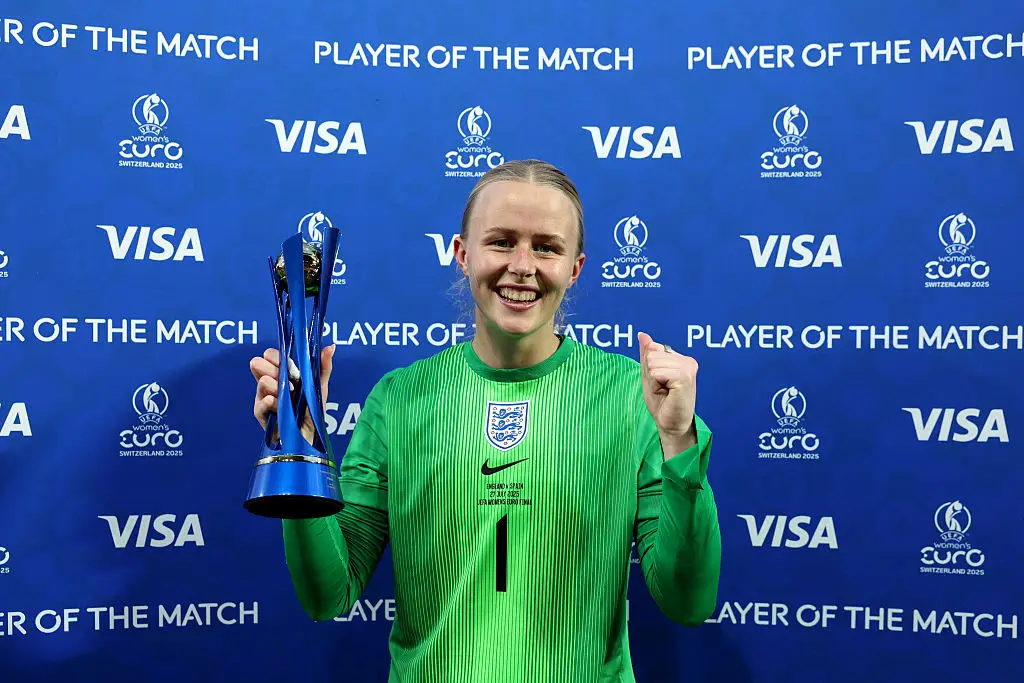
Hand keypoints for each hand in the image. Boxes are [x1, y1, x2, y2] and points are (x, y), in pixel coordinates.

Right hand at [250, 345, 334, 443]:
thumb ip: (323, 366)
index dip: (276, 356)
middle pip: (257, 363)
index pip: (269, 354)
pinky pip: (262, 401)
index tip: (289, 365)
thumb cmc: (312, 409)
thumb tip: (331, 347)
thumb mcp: (320, 385)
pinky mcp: (260, 413)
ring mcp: (262, 397)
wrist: (310, 434)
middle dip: (274, 369)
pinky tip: (281, 407)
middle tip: (289, 382)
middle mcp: (268, 382)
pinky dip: (273, 402)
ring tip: (289, 396)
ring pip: (261, 381)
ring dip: (278, 386)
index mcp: (280, 373)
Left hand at [639, 332, 697, 456]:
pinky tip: (667, 393)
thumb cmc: (661, 402)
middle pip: (652, 355)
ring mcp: (688, 368)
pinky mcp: (685, 377)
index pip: (653, 349)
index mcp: (681, 358)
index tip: (660, 382)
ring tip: (665, 391)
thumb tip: (642, 334)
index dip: (650, 368)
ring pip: (654, 363)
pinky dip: (656, 384)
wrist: (670, 424)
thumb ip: (647, 355)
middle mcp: (688, 361)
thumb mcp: (649, 375)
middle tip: (662, 389)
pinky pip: (658, 372)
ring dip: (654, 380)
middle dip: (651, 374)